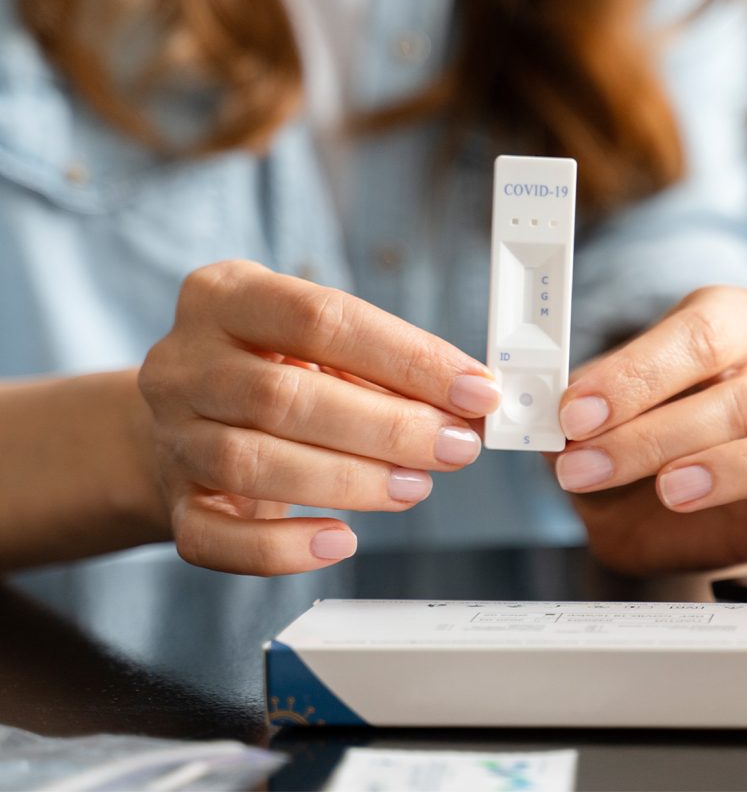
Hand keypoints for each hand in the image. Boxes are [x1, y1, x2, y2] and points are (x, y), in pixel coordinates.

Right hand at [139, 261, 499, 574]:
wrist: (184, 417)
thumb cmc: (272, 367)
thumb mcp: (314, 341)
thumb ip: (381, 364)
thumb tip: (468, 401)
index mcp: (224, 296)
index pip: (321, 317)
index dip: (407, 357)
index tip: (475, 390)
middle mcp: (184, 363)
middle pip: (285, 396)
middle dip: (386, 427)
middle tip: (454, 447)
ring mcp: (171, 435)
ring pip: (253, 464)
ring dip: (349, 482)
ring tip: (415, 486)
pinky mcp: (174, 504)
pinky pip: (215, 538)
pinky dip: (281, 549)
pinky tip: (340, 542)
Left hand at [552, 286, 746, 574]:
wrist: (645, 500)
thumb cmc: (621, 439)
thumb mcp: (585, 419)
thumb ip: (572, 412)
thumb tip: (546, 415)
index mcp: (725, 320)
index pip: (697, 331)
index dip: (636, 373)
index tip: (576, 413)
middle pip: (743, 394)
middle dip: (654, 436)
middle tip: (588, 467)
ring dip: (735, 468)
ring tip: (670, 492)